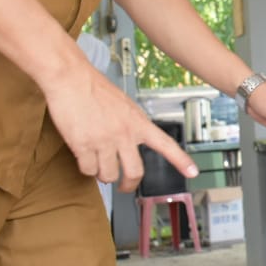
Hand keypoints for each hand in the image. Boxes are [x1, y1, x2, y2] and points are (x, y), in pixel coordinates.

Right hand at [43, 63, 195, 192]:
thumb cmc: (95, 89)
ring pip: (108, 175)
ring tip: (97, 163)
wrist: (72, 79)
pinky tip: (84, 157)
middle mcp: (125, 134)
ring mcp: (104, 141)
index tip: (193, 172)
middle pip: (135, 172)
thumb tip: (129, 145)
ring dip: (102, 174)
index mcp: (138, 122)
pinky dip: (86, 168)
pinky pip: (87, 170)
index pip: (165, 144)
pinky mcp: (83, 146)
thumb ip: (130, 126)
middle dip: (129, 184)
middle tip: (124, 186)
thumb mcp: (124, 106)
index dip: (180, 160)